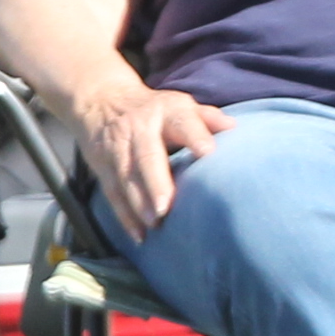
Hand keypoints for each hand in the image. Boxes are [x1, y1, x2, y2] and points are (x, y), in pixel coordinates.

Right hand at [73, 81, 224, 245]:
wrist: (102, 100)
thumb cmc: (155, 110)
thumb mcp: (180, 106)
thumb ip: (207, 117)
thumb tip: (232, 127)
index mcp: (166, 111)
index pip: (182, 122)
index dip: (195, 136)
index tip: (207, 153)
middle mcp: (140, 128)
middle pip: (147, 156)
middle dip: (156, 182)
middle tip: (167, 207)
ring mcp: (118, 148)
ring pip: (126, 177)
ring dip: (138, 203)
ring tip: (154, 224)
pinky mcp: (102, 167)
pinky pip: (113, 193)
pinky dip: (124, 216)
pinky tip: (139, 235)